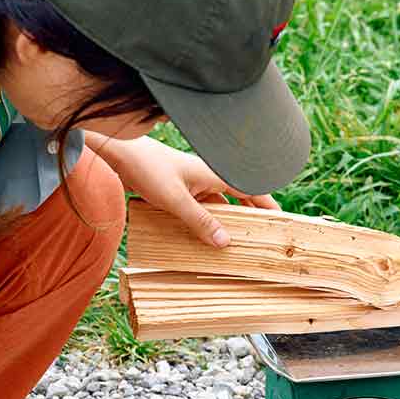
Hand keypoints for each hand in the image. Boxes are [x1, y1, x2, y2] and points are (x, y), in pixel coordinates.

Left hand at [87, 133, 280, 247]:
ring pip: (219, 206)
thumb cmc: (148, 169)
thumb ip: (200, 222)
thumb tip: (225, 243)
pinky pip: (201, 209)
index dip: (268, 205)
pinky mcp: (179, 191)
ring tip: (238, 243)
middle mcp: (208, 178)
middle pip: (239, 199)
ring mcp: (193, 185)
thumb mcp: (176, 200)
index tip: (281, 221)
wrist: (118, 155)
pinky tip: (207, 237)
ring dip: (227, 222)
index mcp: (215, 174)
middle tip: (263, 236)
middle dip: (252, 216)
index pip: (252, 190)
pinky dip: (207, 222)